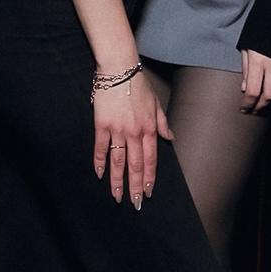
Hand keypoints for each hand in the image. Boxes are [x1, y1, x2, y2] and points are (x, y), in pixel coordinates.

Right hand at [92, 67, 173, 208]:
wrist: (119, 68)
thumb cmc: (137, 83)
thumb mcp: (155, 103)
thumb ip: (162, 122)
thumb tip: (170, 138)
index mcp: (149, 128)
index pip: (151, 159)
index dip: (150, 178)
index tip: (149, 192)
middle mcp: (135, 132)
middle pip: (136, 165)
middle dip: (136, 187)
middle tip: (135, 203)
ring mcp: (118, 130)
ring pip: (119, 161)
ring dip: (118, 181)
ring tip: (117, 197)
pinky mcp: (102, 125)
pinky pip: (101, 148)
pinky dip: (100, 162)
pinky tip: (100, 174)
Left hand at [240, 49, 270, 110]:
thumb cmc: (258, 29)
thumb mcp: (245, 47)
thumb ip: (246, 68)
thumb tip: (244, 88)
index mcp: (258, 60)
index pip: (253, 91)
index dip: (248, 104)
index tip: (244, 108)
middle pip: (270, 95)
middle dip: (261, 106)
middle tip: (254, 110)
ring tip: (265, 101)